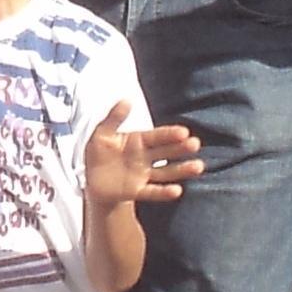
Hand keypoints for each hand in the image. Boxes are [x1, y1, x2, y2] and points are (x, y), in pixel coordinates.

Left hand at [83, 100, 202, 210]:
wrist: (92, 181)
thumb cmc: (98, 154)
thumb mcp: (101, 134)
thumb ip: (114, 118)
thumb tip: (127, 100)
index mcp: (138, 141)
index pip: (157, 136)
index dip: (170, 134)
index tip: (184, 132)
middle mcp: (145, 158)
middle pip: (166, 152)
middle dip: (180, 148)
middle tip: (196, 144)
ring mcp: (143, 175)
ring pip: (166, 172)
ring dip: (181, 170)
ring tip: (198, 167)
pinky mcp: (137, 191)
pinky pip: (152, 191)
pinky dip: (164, 192)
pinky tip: (177, 191)